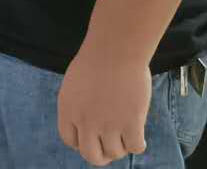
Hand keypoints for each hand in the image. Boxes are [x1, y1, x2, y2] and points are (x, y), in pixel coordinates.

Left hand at [57, 47, 151, 165]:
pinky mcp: (131, 123)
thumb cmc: (96, 60)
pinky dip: (138, 144)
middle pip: (91, 156)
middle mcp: (85, 122)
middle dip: (102, 154)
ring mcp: (108, 125)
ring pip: (115, 153)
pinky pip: (135, 148)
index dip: (82, 141)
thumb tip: (86, 124)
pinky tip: (138, 133)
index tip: (92, 136)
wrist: (115, 50)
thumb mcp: (74, 84)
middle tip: (110, 145)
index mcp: (67, 110)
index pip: (70, 141)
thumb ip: (77, 105)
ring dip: (121, 146)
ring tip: (125, 133)